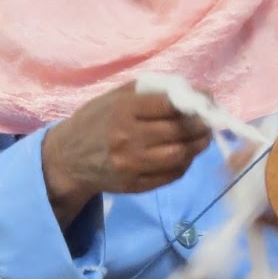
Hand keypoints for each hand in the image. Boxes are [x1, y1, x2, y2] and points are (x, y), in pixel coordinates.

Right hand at [42, 83, 211, 226]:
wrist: (67, 158)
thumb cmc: (95, 120)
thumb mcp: (115, 97)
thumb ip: (149, 92)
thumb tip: (191, 93)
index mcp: (124, 110)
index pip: (169, 105)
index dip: (195, 101)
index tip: (207, 100)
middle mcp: (128, 138)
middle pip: (179, 132)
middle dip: (202, 125)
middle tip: (210, 122)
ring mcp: (132, 164)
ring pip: (179, 156)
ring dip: (198, 147)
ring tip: (203, 138)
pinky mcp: (135, 185)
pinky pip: (171, 176)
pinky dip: (185, 164)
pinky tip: (185, 155)